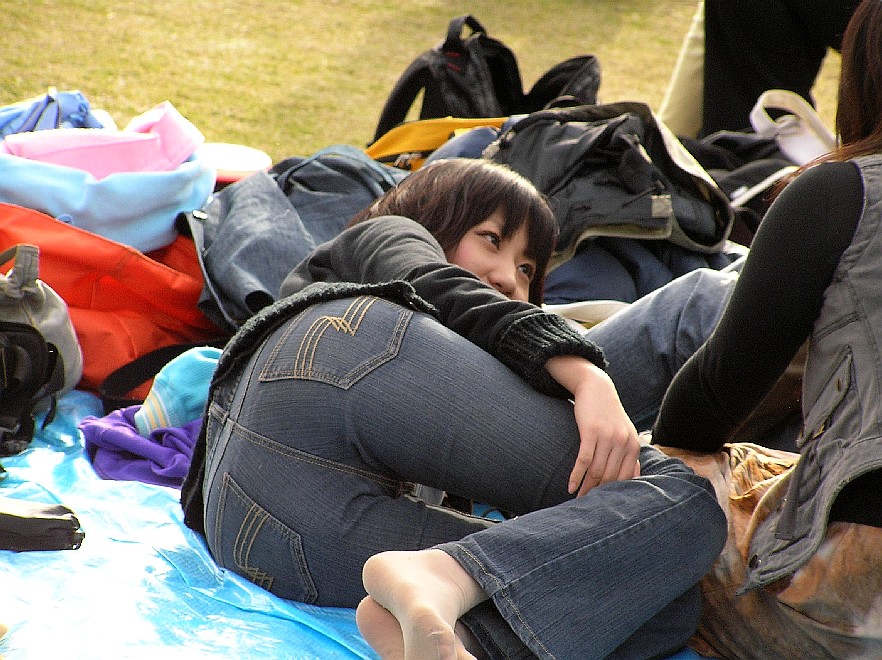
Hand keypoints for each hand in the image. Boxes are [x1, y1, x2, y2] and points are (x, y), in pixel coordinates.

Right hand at [545, 355, 640, 495]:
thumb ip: (629, 454)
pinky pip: (584, 460)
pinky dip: (576, 475)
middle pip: (610, 477)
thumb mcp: (625, 433)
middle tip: (587, 503)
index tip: (603, 501)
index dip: (613, 492)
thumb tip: (632, 478)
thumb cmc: (609, 414)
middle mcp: (624, 442)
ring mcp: (608, 437)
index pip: (625, 477)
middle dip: (598, 492)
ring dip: (586, 487)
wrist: (597, 388)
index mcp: (634, 445)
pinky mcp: (591, 432)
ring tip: (578, 496)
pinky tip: (570, 486)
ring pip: (597, 471)